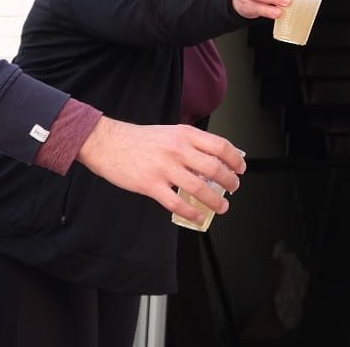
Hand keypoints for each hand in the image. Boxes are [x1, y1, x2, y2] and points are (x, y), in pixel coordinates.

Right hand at [76, 117, 245, 220]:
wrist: (108, 143)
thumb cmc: (140, 139)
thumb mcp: (170, 132)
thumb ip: (190, 144)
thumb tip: (212, 160)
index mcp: (185, 134)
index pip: (220, 146)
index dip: (235, 159)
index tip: (241, 168)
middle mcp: (178, 150)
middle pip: (214, 168)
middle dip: (230, 181)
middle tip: (234, 188)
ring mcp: (164, 168)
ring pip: (198, 188)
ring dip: (215, 201)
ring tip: (222, 206)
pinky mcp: (150, 185)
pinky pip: (176, 203)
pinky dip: (191, 212)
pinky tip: (198, 216)